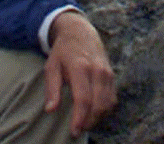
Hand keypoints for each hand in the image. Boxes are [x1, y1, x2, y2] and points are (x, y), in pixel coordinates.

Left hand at [43, 11, 116, 132]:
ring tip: (85, 124)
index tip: (74, 131)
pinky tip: (94, 114)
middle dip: (89, 121)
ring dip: (98, 117)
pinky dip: (105, 110)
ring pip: (108, 103)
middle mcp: (97, 71)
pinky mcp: (112, 76)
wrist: (80, 32)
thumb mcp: (51, 66)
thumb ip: (51, 88)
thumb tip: (50, 110)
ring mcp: (107, 73)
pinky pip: (112, 98)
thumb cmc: (63, 51)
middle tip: (78, 130)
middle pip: (99, 104)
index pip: (83, 99)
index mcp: (80, 67)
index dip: (79, 118)